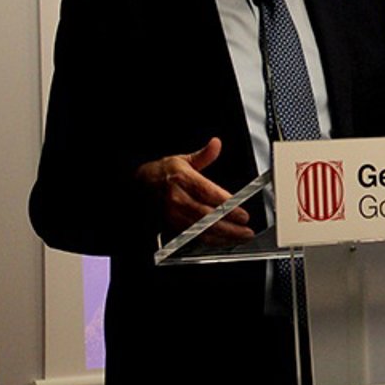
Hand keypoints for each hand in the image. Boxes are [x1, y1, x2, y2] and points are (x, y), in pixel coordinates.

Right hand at [135, 138, 254, 246]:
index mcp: (182, 179)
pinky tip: (223, 240)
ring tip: (240, 237)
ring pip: (201, 229)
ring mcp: (173, 215)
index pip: (209, 194)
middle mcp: (177, 198)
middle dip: (230, 225)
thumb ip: (203, 155)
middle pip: (207, 216)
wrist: (137, 187)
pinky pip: (193, 237)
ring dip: (223, 236)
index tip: (242, 213)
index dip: (228, 206)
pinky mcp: (170, 226)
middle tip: (247, 229)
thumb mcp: (181, 160)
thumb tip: (216, 144)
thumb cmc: (160, 174)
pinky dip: (210, 240)